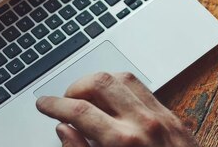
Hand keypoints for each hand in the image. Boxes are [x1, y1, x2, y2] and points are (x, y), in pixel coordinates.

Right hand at [36, 72, 198, 146]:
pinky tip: (113, 98)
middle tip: (65, 101)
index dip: (54, 105)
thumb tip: (63, 129)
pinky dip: (122, 86)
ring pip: (122, 78)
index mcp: (123, 143)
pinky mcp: (174, 117)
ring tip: (86, 96)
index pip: (79, 110)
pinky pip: (144, 88)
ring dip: (99, 82)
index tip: (44, 104)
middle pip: (100, 83)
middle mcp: (143, 123)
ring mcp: (161, 116)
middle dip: (75, 87)